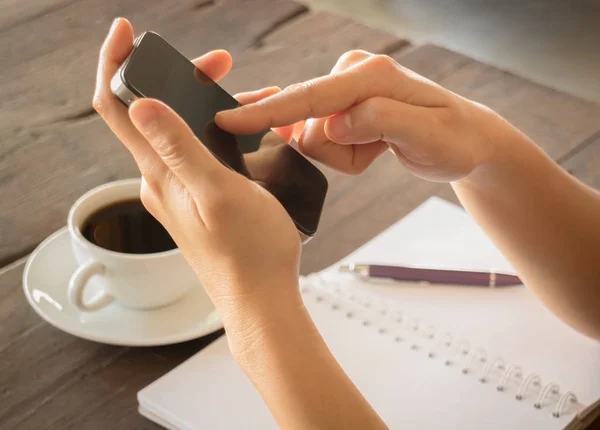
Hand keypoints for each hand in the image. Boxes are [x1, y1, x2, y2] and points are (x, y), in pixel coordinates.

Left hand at [92, 18, 301, 317]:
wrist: (261, 298)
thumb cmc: (248, 252)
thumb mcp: (216, 191)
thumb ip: (178, 147)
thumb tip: (139, 103)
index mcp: (160, 173)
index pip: (116, 107)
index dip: (113, 64)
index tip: (125, 32)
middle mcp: (162, 179)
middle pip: (154, 112)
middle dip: (182, 78)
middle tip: (219, 64)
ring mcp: (180, 190)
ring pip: (183, 131)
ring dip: (210, 105)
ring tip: (257, 96)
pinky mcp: (200, 198)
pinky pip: (201, 152)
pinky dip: (222, 130)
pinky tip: (254, 132)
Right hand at [216, 50, 508, 181]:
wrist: (466, 139)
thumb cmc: (454, 139)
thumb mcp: (427, 136)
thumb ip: (380, 122)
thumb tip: (333, 123)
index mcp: (370, 75)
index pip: (310, 97)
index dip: (269, 113)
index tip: (228, 121)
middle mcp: (353, 74)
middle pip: (308, 124)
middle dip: (338, 152)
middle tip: (377, 151)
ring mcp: (347, 89)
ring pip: (314, 136)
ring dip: (345, 156)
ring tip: (380, 149)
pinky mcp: (344, 105)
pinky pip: (321, 137)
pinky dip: (342, 153)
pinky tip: (367, 148)